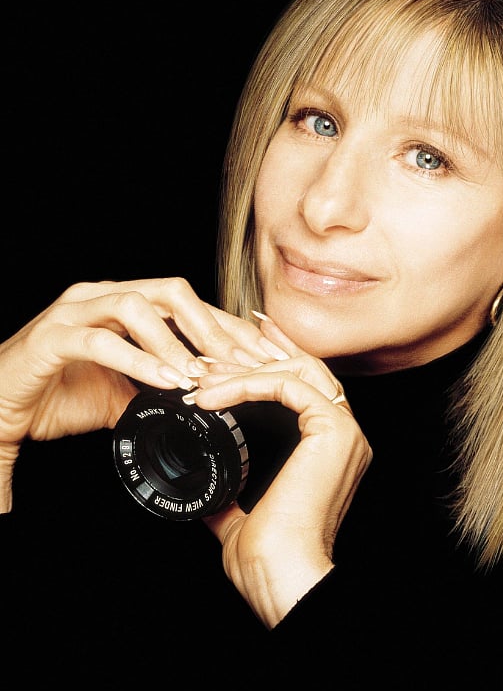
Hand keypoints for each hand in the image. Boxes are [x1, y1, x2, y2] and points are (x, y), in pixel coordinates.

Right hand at [0, 277, 287, 511]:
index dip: (228, 329)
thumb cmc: (57, 394)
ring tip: (201, 375)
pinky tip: (166, 381)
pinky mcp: (52, 337)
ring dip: (175, 343)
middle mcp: (102, 297)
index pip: (188, 306)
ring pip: (137, 307)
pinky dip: (138, 360)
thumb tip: (207, 398)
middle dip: (213, 328)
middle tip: (244, 363)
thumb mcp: (122, 394)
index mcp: (124, 305)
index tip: (263, 357)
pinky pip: (100, 340)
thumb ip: (159, 388)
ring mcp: (75, 312)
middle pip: (172, 292)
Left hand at [195, 314, 372, 627]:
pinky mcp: (335, 430)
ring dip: (246, 367)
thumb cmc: (267, 554)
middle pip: (303, 368)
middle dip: (256, 351)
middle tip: (215, 346)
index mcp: (328, 449)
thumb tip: (198, 474)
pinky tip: (214, 394)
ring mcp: (344, 430)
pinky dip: (249, 383)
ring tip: (204, 373)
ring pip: (297, 370)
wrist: (281, 576)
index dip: (273, 356)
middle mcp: (343, 434)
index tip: (241, 340)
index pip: (303, 385)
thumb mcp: (237, 509)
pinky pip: (290, 386)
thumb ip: (226, 484)